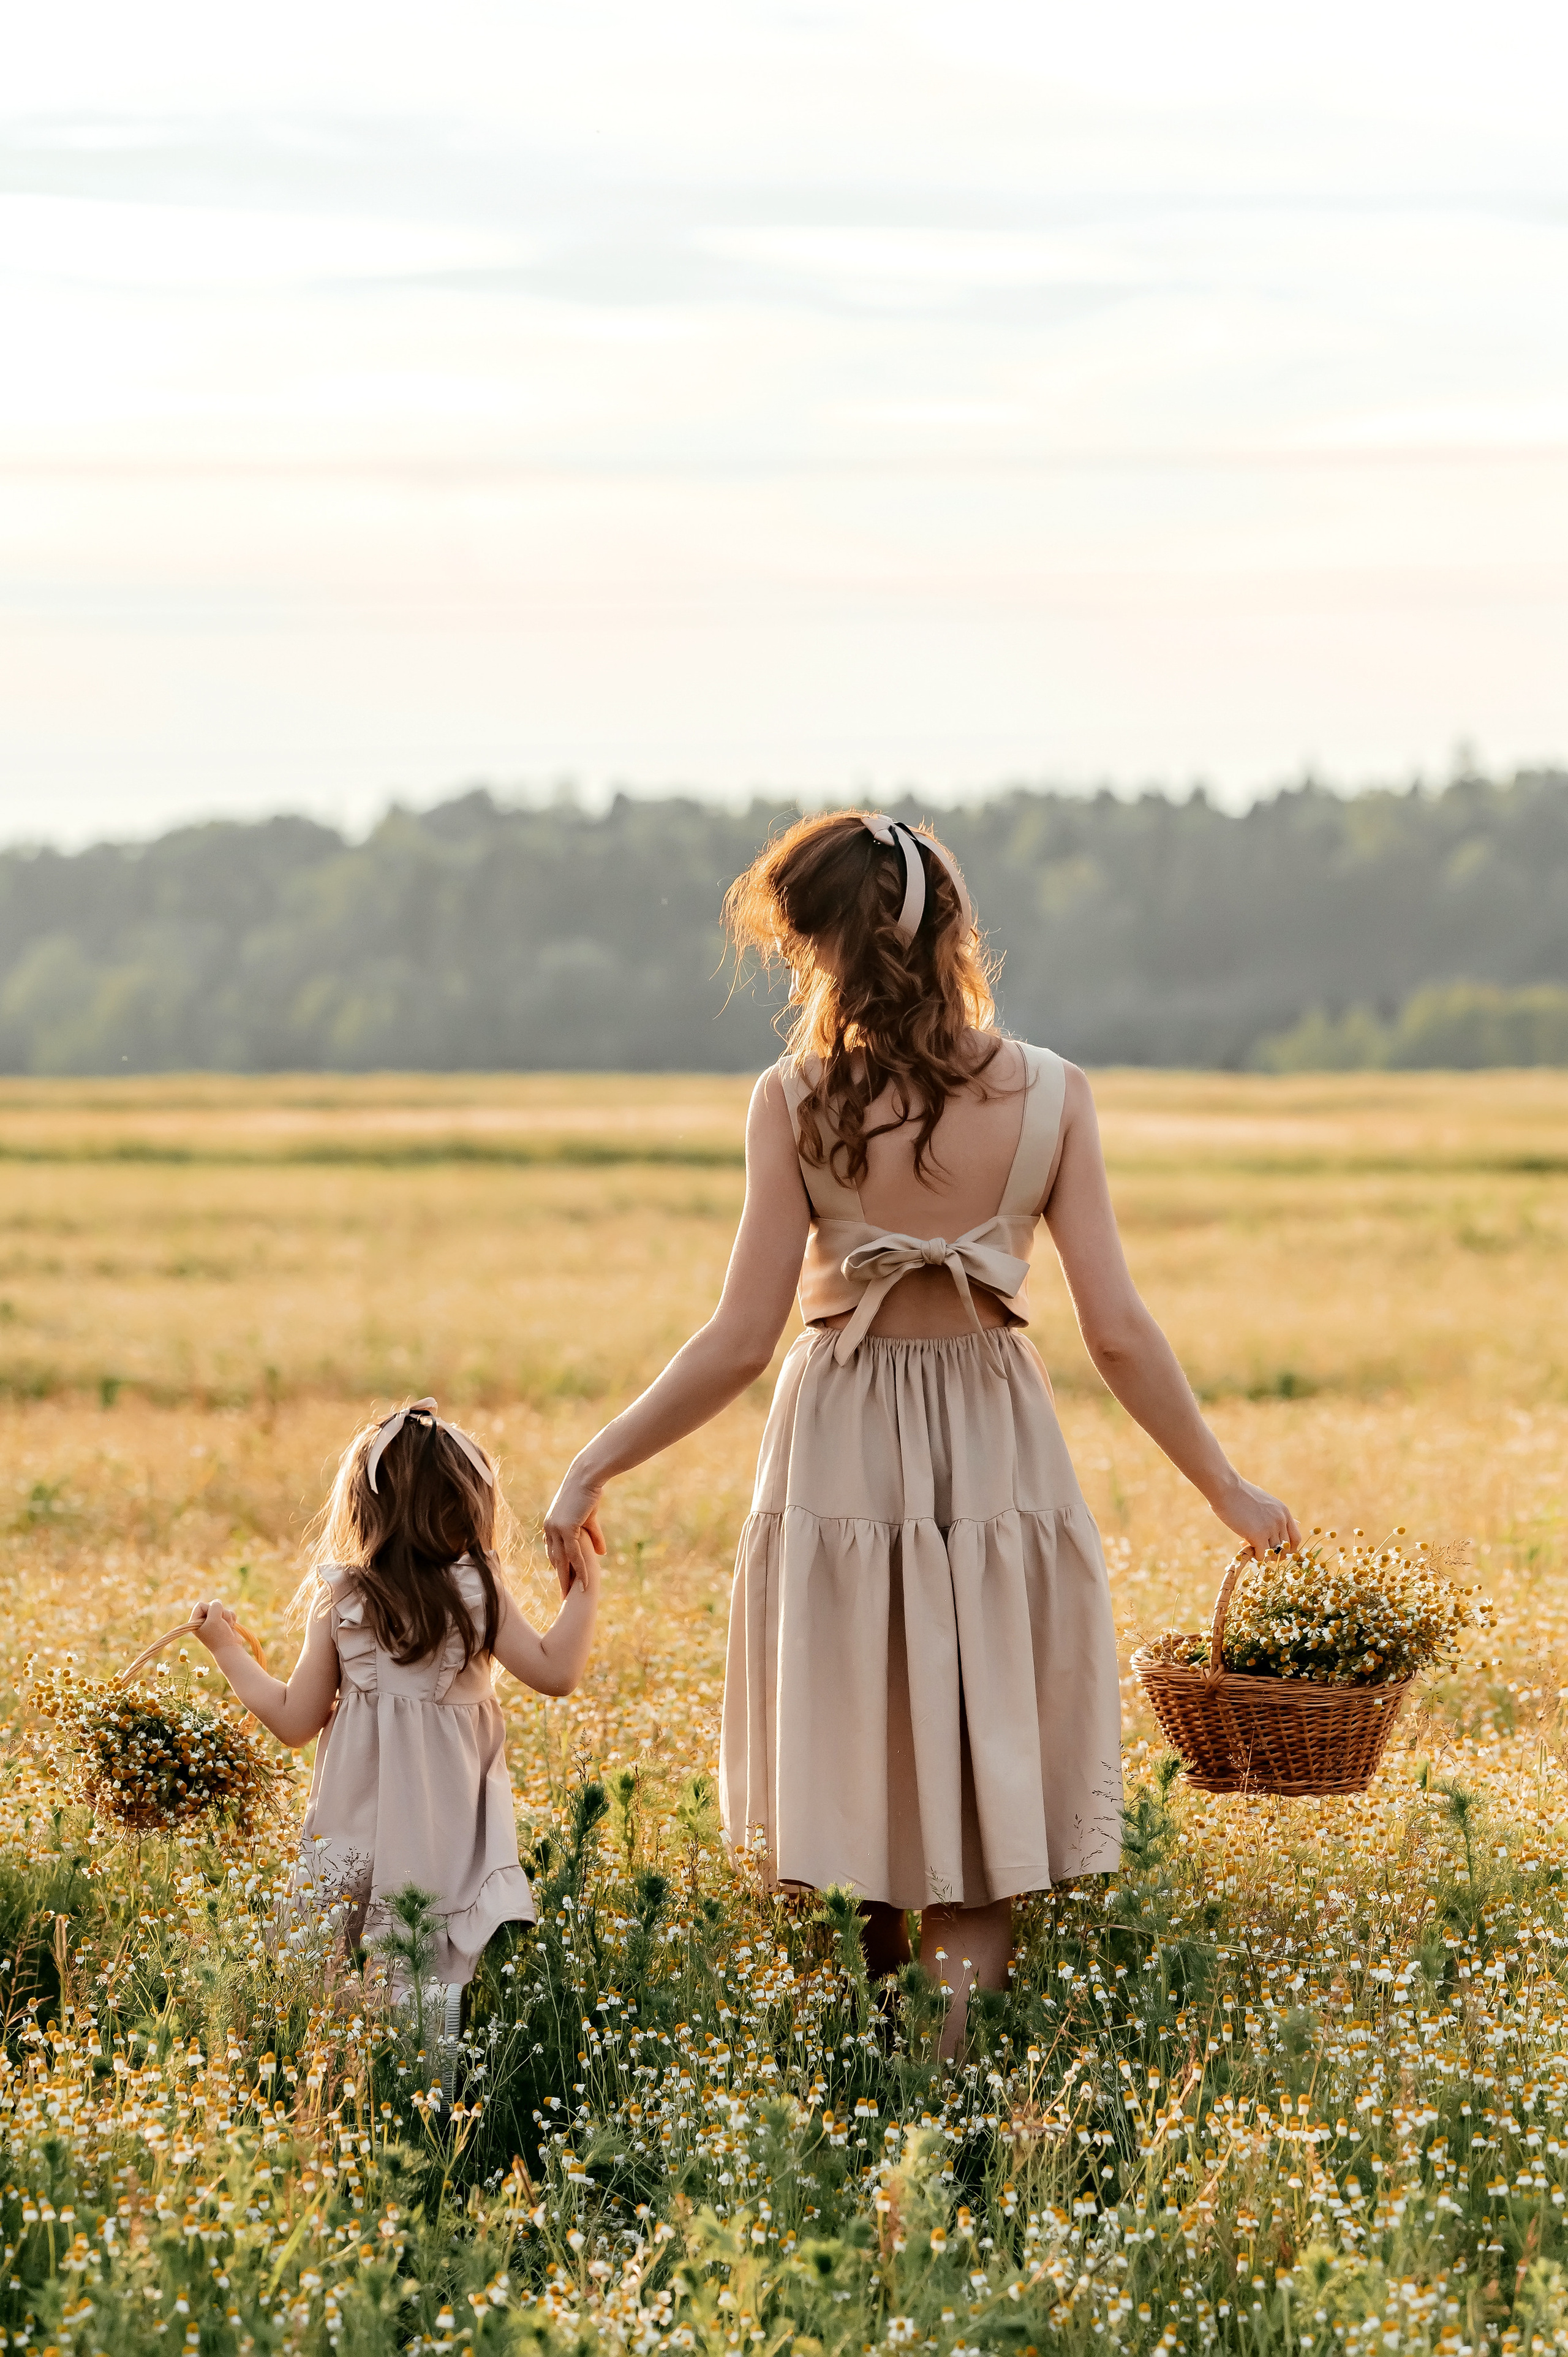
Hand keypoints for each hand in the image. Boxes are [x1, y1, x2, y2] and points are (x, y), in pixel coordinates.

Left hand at [188, 1598, 241, 1653]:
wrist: (230, 1649)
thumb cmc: (219, 1636)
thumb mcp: (214, 1618)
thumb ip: (215, 1606)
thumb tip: (217, 1602)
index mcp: (195, 1622)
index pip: (201, 1605)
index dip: (209, 1609)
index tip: (212, 1620)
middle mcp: (203, 1622)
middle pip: (212, 1605)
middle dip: (220, 1612)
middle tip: (220, 1624)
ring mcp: (213, 1622)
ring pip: (222, 1609)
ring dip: (226, 1616)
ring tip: (226, 1626)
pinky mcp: (223, 1623)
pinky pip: (228, 1613)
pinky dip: (231, 1618)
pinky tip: (231, 1626)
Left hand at [543, 1462, 607, 1598]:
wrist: (586, 1476)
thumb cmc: (588, 1493)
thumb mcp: (589, 1519)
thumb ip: (593, 1536)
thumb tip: (601, 1553)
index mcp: (551, 1526)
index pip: (554, 1552)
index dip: (559, 1568)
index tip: (564, 1582)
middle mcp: (549, 1529)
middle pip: (555, 1560)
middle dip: (560, 1578)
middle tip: (563, 1596)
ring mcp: (556, 1529)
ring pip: (563, 1560)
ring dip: (568, 1579)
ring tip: (572, 1596)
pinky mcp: (566, 1528)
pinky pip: (574, 1554)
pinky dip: (580, 1569)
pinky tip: (584, 1582)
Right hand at [1211, 1476, 1300, 1559]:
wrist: (1226, 1488)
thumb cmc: (1240, 1494)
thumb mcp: (1263, 1502)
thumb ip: (1274, 1516)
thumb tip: (1282, 1531)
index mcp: (1284, 1512)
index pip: (1295, 1539)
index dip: (1286, 1548)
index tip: (1274, 1550)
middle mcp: (1281, 1520)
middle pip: (1285, 1549)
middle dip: (1272, 1553)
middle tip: (1257, 1547)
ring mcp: (1271, 1528)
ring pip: (1273, 1553)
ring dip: (1261, 1553)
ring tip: (1246, 1542)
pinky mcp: (1258, 1535)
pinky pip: (1262, 1555)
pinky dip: (1254, 1555)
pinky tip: (1243, 1544)